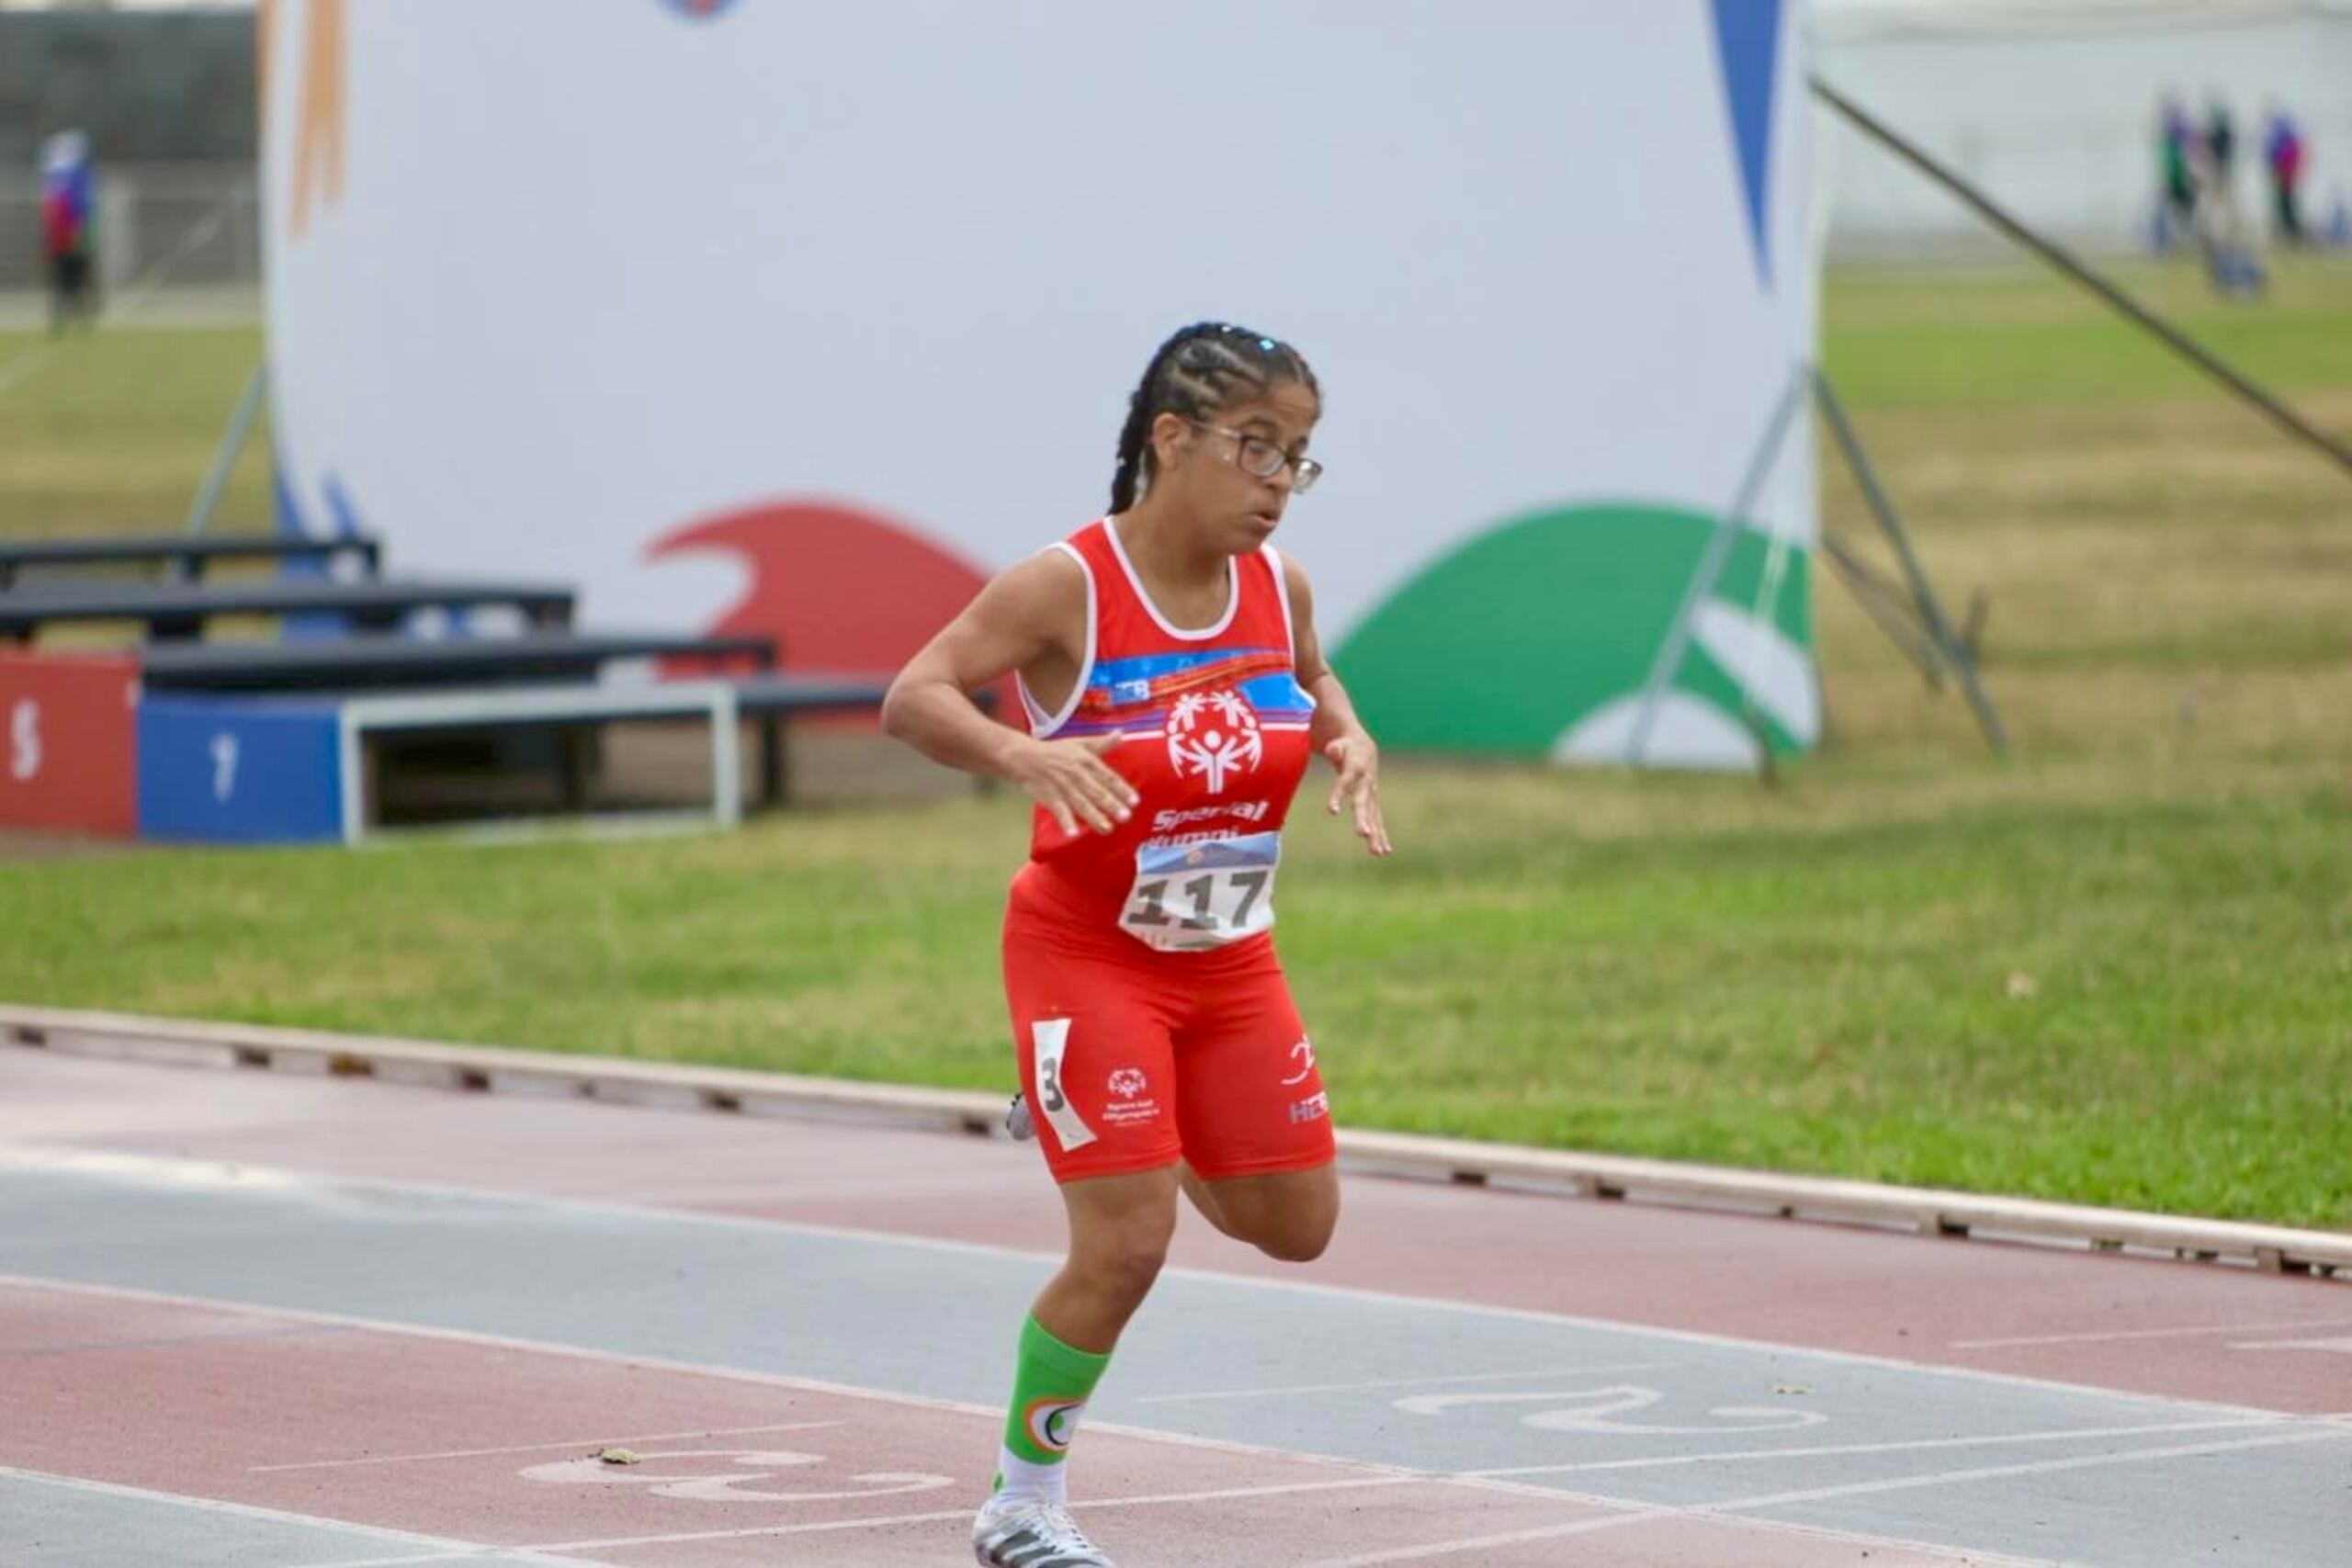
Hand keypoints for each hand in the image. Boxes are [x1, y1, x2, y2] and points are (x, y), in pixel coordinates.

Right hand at [1009, 734, 1137, 836]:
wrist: (1023, 756)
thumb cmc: (1054, 751)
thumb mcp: (1079, 743)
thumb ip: (1101, 743)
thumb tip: (1121, 734)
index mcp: (1086, 761)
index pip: (1108, 777)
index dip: (1122, 789)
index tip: (1135, 801)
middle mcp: (1076, 774)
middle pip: (1097, 791)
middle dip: (1111, 804)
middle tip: (1126, 817)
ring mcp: (1062, 787)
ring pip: (1081, 803)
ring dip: (1094, 817)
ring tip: (1107, 829)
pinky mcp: (1049, 797)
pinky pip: (1059, 811)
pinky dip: (1066, 822)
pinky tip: (1073, 834)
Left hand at [1323, 735, 1391, 856]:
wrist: (1364, 749)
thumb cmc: (1346, 746)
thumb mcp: (1338, 743)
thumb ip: (1335, 748)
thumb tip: (1332, 751)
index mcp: (1356, 768)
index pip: (1345, 782)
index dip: (1338, 795)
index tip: (1331, 811)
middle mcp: (1366, 784)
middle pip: (1363, 803)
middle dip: (1363, 819)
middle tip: (1363, 834)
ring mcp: (1371, 795)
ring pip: (1373, 816)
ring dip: (1375, 834)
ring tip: (1377, 852)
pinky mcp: (1373, 803)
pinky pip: (1377, 821)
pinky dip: (1380, 835)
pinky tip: (1383, 851)